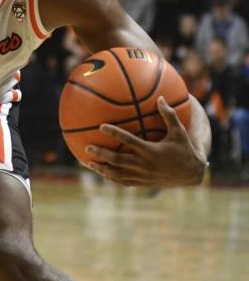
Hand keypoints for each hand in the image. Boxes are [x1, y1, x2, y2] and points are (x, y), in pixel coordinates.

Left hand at [84, 97, 207, 186]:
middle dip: (102, 154)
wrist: (192, 174)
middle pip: (119, 160)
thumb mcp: (179, 132)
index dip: (115, 133)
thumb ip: (169, 115)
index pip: (129, 140)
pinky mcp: (143, 183)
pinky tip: (102, 174)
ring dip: (102, 168)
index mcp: (152, 151)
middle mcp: (145, 165)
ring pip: (118, 174)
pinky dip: (113, 178)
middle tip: (87, 147)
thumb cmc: (184, 149)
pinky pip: (125, 182)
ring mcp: (143, 176)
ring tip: (88, 163)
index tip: (101, 126)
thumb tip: (161, 97)